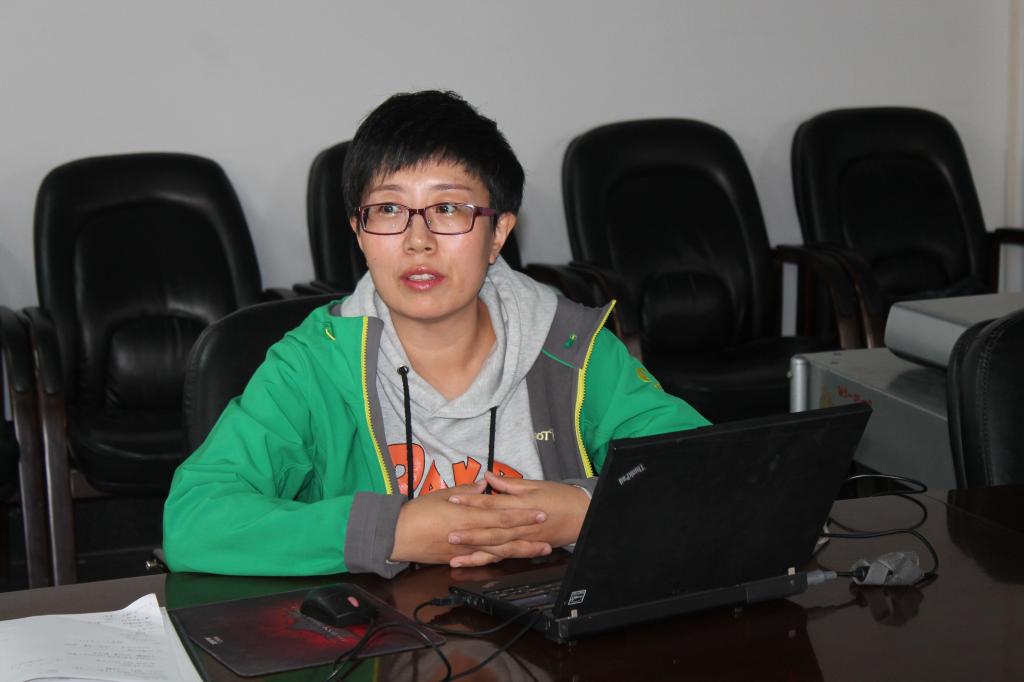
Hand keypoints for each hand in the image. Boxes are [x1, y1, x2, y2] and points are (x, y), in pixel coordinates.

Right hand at [390, 481, 551, 564]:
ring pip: (499, 551)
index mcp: (469, 515)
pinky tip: (512, 559)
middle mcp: (471, 534)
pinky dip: (499, 559)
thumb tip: (485, 486)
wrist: (397, 535)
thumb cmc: (417, 512)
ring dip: (521, 550)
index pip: (502, 514)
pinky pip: (483, 559)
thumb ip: (467, 491)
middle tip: (548, 532)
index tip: (539, 512)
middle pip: (506, 535)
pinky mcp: (459, 559)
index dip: (522, 514)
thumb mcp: (443, 494)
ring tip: (540, 550)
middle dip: (529, 534)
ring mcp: (466, 549)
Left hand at [447, 472, 589, 555]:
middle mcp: (520, 525)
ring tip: (455, 557)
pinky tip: (473, 563)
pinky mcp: (526, 548)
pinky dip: (488, 560)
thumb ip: (509, 484)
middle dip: (469, 533)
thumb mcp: (536, 484)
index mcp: (521, 504)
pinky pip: (504, 556)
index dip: (472, 501)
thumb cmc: (560, 497)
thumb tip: (488, 477)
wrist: (583, 516)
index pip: (492, 503)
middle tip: (448, 533)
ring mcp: (523, 539)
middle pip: (491, 529)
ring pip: (496, 548)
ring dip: (476, 553)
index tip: (453, 499)